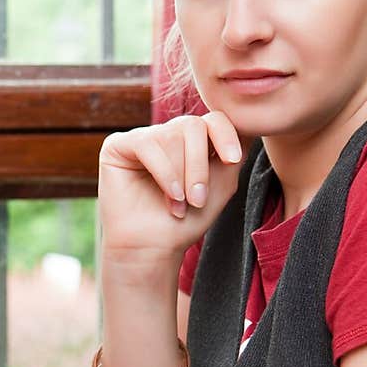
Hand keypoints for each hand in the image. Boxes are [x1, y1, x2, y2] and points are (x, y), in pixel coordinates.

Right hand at [99, 111, 250, 257]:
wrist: (155, 248)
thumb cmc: (187, 221)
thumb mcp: (221, 183)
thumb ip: (236, 151)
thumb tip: (249, 122)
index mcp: (191, 141)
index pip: (213, 118)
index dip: (225, 134)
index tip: (233, 160)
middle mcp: (167, 134)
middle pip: (193, 125)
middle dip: (200, 165)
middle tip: (198, 199)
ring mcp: (142, 138)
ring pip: (171, 136)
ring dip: (180, 176)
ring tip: (178, 205)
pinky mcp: (117, 146)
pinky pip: (147, 144)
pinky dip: (164, 173)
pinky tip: (169, 196)